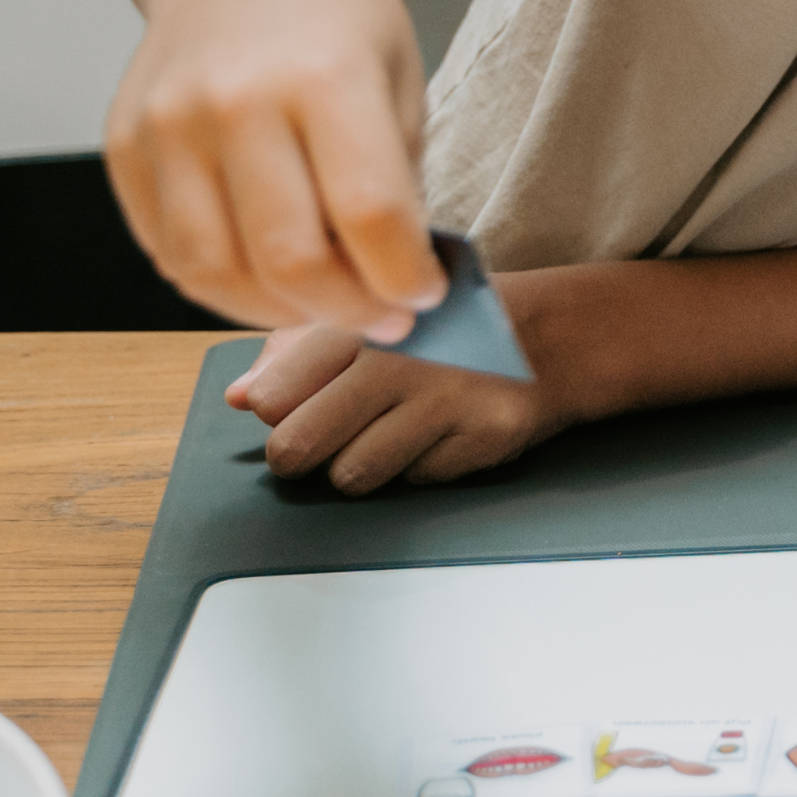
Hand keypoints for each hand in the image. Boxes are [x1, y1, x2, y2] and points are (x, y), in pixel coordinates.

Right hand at [104, 0, 445, 340]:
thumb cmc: (334, 7)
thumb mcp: (398, 70)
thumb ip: (398, 175)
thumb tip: (400, 281)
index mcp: (322, 75)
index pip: (370, 213)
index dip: (405, 276)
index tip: (427, 296)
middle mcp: (233, 100)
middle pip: (291, 258)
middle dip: (350, 310)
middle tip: (385, 319)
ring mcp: (166, 125)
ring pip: (218, 272)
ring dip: (281, 313)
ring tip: (327, 306)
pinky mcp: (121, 146)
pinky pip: (168, 253)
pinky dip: (221, 288)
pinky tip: (267, 283)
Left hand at [224, 318, 567, 491]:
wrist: (556, 331)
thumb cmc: (447, 324)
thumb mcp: (371, 315)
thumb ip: (296, 351)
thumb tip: (240, 398)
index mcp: (363, 323)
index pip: (271, 395)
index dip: (272, 412)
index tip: (286, 408)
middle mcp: (402, 361)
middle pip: (297, 447)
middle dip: (297, 453)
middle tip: (316, 441)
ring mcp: (446, 402)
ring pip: (351, 476)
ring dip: (357, 466)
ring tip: (381, 435)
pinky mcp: (483, 438)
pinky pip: (415, 480)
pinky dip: (416, 466)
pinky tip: (435, 434)